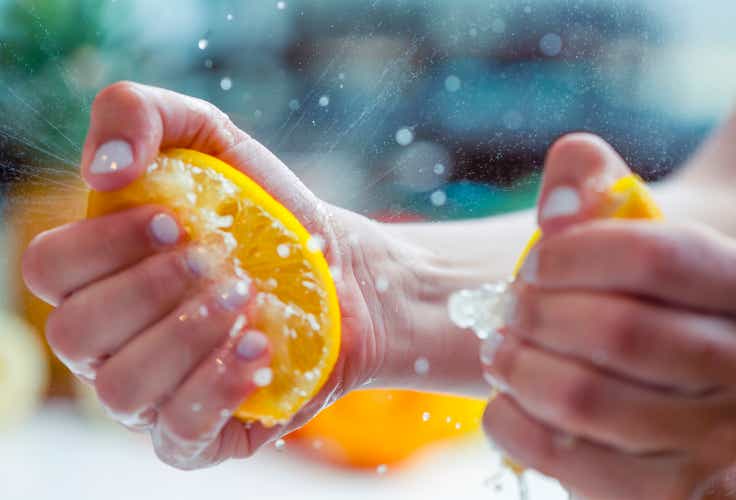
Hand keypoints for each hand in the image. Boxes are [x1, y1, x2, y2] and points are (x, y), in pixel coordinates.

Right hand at [22, 82, 391, 468]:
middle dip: (152, 287)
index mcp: (99, 274)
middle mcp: (110, 339)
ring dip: (188, 334)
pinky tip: (257, 349)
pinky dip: (216, 387)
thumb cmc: (265, 213)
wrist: (338, 271)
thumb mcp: (211, 138)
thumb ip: (139, 114)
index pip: (49, 270)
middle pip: (75, 331)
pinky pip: (176, 432)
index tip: (176, 220)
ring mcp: (149, 393)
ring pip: (120, 387)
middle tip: (217, 260)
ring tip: (246, 301)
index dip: (103, 245)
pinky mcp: (199, 433)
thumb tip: (101, 169)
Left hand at [480, 134, 735, 498]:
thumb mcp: (659, 239)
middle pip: (616, 331)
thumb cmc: (665, 299)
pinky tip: (505, 403)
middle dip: (537, 313)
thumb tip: (569, 167)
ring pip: (585, 399)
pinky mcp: (675, 495)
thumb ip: (611, 194)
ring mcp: (719, 441)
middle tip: (507, 308)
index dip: (575, 255)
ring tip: (500, 351)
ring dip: (519, 368)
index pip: (656, 257)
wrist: (701, 378)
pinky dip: (516, 427)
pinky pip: (573, 464)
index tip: (533, 261)